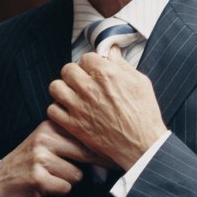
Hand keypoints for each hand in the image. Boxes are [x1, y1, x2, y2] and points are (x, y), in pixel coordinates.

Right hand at [0, 120, 113, 196]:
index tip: (118, 153)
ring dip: (69, 180)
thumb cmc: (28, 164)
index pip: (85, 134)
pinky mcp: (38, 177)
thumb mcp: (47, 144)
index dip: (103, 146)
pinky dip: (59, 190)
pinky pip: (66, 187)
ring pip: (77, 174)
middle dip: (99, 164)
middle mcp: (45, 137)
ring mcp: (40, 157)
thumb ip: (71, 144)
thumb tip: (106, 154)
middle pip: (86, 152)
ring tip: (53, 177)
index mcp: (50, 125)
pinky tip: (46, 186)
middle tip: (112, 169)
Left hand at [47, 46, 167, 169]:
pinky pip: (52, 110)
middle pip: (67, 69)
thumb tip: (112, 52)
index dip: (91, 64)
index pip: (86, 58)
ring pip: (55, 87)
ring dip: (63, 89)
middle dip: (75, 74)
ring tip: (72, 95)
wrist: (141, 144)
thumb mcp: (140, 82)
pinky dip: (58, 109)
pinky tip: (69, 111)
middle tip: (82, 82)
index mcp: (106, 74)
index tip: (94, 71)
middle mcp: (89, 88)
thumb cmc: (144, 115)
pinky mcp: (73, 124)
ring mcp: (78, 106)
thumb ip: (122, 65)